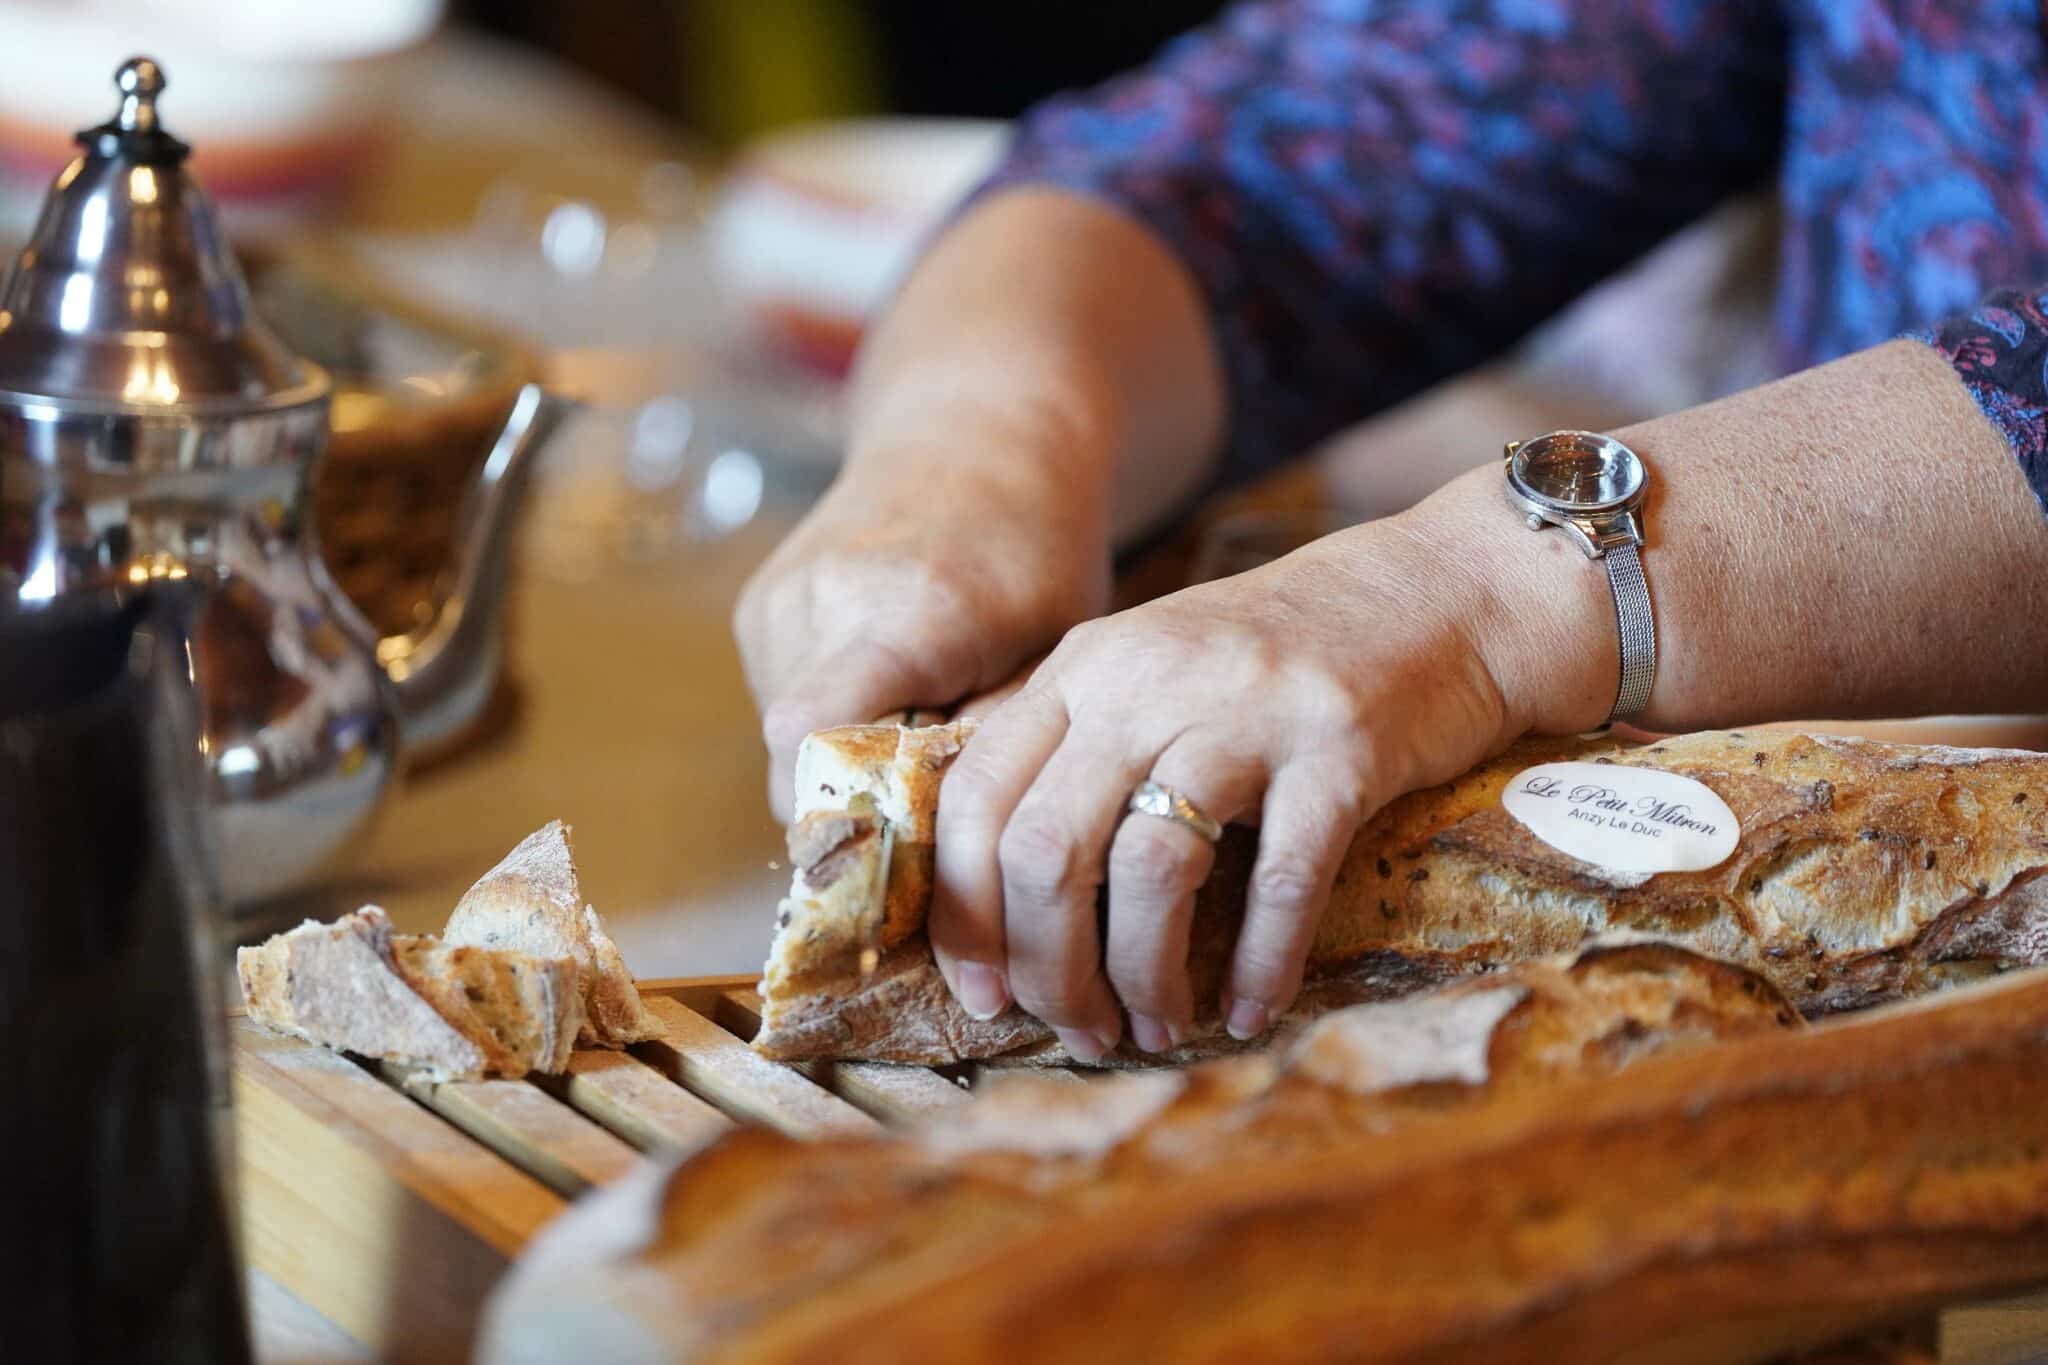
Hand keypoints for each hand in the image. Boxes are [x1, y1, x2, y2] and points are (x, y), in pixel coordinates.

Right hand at [734, 461, 1108, 821]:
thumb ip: (994, 748)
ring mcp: (778, 600)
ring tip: (919, 729)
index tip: (908, 851)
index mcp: (910, 612)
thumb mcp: (1050, 653)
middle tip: (933, 807)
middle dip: (861, 807)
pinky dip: (830, 724)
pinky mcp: (756, 607)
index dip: (850, 814)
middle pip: (801, 766)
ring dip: (845, 766)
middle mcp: (824, 600)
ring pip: (784, 748)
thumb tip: (950, 854)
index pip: (817, 738)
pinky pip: (781, 707)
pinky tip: (890, 690)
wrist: (976, 435)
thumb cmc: (1036, 552)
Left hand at [926, 472, 1613, 1058]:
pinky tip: (1251, 1010)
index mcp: (1083, 669)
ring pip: (1149, 870)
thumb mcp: (1149, 671)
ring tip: (1157, 1027)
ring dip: (1142, 977)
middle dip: (1049, 968)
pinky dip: (1259, 964)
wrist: (1440, 591)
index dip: (962, 913)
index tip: (980, 994)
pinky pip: (1281, 881)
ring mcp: (1245, 710)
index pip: (973, 799)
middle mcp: (1146, 681)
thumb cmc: (1279, 655)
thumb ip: (1071, 748)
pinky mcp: (1340, 747)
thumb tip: (990, 886)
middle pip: (1047, 849)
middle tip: (1078, 1029)